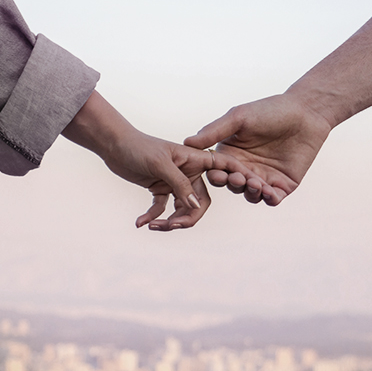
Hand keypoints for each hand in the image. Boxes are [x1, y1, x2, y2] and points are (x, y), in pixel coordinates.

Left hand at [63, 91, 266, 229]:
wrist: (113, 145)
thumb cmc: (139, 147)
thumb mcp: (160, 164)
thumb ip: (178, 185)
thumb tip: (194, 206)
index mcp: (196, 160)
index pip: (224, 169)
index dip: (240, 177)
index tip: (258, 187)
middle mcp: (189, 172)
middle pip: (199, 202)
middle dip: (188, 217)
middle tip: (172, 225)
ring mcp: (174, 182)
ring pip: (181, 210)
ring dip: (169, 221)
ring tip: (153, 226)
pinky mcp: (159, 189)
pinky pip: (161, 209)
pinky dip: (152, 217)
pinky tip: (140, 222)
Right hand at [184, 92, 331, 203]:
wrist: (306, 112)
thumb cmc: (270, 110)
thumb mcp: (239, 117)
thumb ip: (214, 131)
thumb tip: (186, 142)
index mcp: (230, 154)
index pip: (217, 170)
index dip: (217, 175)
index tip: (217, 174)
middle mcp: (245, 169)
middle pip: (233, 185)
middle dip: (235, 184)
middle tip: (238, 179)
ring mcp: (264, 178)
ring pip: (251, 195)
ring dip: (251, 192)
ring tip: (255, 184)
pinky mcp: (282, 185)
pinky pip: (272, 198)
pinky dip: (269, 199)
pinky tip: (269, 194)